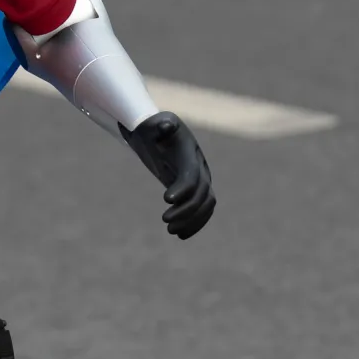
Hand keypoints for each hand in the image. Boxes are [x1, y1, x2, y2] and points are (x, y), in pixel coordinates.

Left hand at [124, 112, 214, 239]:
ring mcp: (200, 179)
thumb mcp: (152, 124)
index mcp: (190, 153)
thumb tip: (164, 127)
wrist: (157, 133)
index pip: (192, 174)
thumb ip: (160, 126)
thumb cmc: (152, 128)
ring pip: (205, 205)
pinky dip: (194, 223)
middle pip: (202, 194)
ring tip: (171, 231)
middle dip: (186, 210)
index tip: (166, 200)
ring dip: (191, 220)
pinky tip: (180, 235)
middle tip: (165, 220)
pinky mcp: (194, 190)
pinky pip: (201, 209)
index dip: (183, 188)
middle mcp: (200, 167)